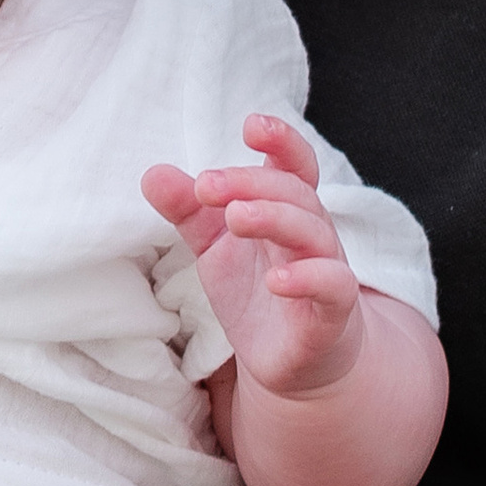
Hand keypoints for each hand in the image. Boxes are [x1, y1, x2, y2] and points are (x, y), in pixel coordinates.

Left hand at [143, 114, 363, 397]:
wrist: (294, 359)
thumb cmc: (259, 292)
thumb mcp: (215, 248)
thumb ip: (188, 211)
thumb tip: (152, 172)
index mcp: (287, 211)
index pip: (293, 166)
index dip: (280, 142)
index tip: (251, 126)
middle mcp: (311, 234)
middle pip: (295, 193)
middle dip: (251, 183)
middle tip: (206, 186)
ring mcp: (326, 271)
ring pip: (314, 232)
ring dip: (275, 218)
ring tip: (235, 217)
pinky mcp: (331, 314)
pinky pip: (333, 287)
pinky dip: (308, 277)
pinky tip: (278, 279)